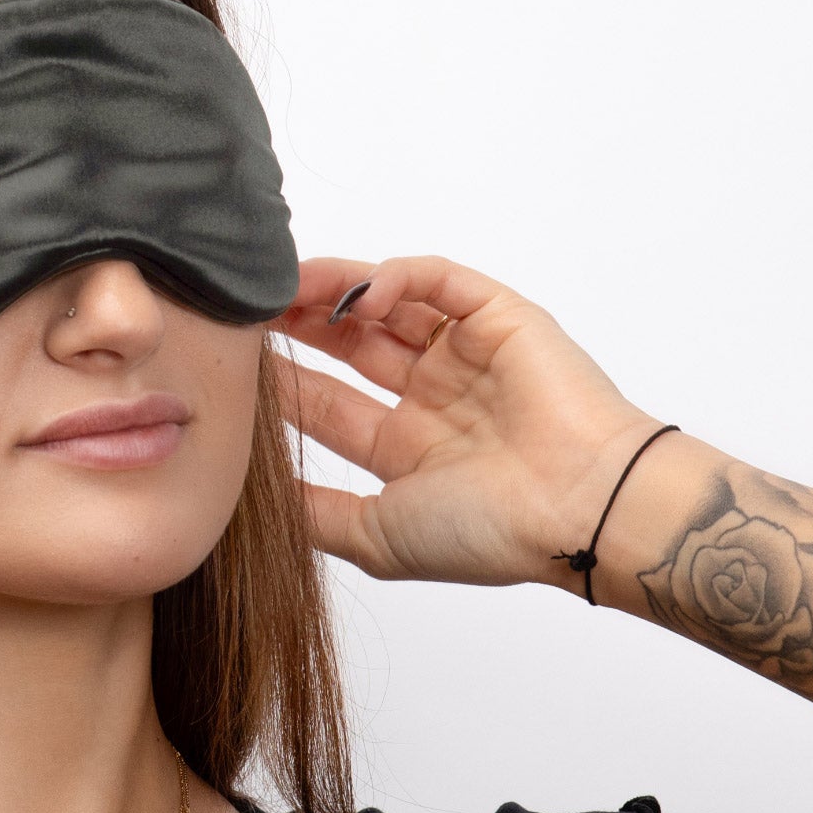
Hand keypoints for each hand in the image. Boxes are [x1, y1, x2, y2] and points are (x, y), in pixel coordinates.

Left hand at [273, 255, 668, 590]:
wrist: (578, 510)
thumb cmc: (486, 532)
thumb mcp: (376, 536)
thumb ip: (313, 513)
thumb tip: (249, 499)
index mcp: (409, 449)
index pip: (329, 405)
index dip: (282, 384)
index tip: (234, 368)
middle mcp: (436, 398)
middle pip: (349, 346)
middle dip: (296, 327)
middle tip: (245, 313)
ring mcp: (467, 356)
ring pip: (387, 305)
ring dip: (332, 291)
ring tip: (281, 287)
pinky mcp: (501, 319)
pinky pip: (440, 281)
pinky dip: (395, 277)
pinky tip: (356, 293)